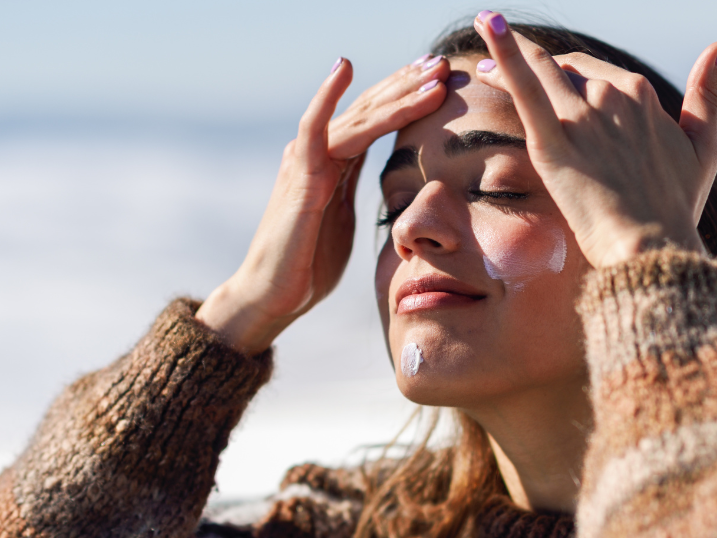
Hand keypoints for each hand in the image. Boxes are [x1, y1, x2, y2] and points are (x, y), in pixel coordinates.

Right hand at [196, 55, 450, 354]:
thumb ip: (357, 193)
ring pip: (358, 117)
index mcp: (335, 162)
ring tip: (430, 73)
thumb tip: (387, 188)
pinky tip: (344, 68)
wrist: (273, 295)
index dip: (408, 97)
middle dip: (408, 84)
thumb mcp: (344, 220)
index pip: (376, 119)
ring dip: (396, 94)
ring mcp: (307, 161)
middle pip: (370, 108)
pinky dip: (327, 96)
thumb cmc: (308, 264)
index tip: (441, 79)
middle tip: (443, 63)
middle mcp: (319, 152)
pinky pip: (314, 129)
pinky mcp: (300, 177)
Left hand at [472, 12, 716, 266]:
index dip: (570, 72)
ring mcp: (581, 117)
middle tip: (496, 63)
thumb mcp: (703, 147)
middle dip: (535, 63)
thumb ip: (708, 94)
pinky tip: (488, 24)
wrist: (652, 248)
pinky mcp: (553, 142)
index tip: (550, 75)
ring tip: (485, 33)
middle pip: (565, 71)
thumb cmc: (677, 208)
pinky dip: (505, 52)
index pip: (596, 73)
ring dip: (509, 50)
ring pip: (540, 70)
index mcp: (642, 95)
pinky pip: (525, 87)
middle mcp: (612, 96)